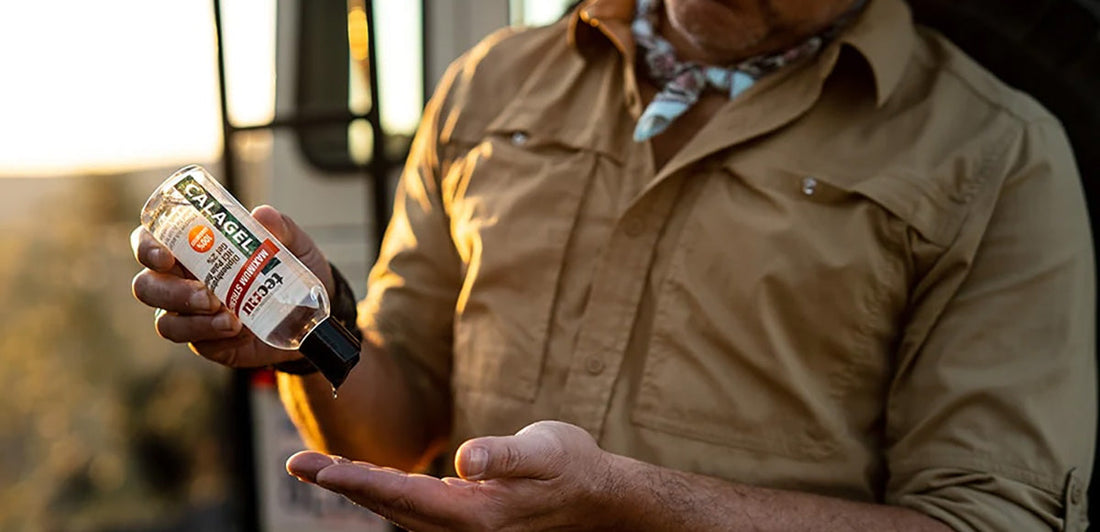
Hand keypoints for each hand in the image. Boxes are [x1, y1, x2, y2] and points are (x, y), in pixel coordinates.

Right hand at [131, 205, 333, 366]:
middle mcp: (182, 281)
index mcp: (192, 249)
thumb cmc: (292, 273)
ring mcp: (191, 315)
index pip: (150, 242)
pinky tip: (238, 330)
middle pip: (147, 286)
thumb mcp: (294, 246)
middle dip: (170, 291)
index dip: (147, 248)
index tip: (166, 256)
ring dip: (193, 320)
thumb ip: (280, 228)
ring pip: (165, 321)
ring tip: (229, 317)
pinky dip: (213, 335)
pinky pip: (195, 342)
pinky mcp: (206, 341)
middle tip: (208, 295)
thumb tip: (262, 215)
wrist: (311, 316)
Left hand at [286, 420, 619, 530]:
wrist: (600, 497)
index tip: (317, 466)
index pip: (403, 496)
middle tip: (299, 463)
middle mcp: (464, 529)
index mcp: (477, 514)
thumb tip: (466, 460)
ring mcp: (465, 530)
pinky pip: (413, 510)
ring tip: (321, 468)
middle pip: (389, 508)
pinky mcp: (467, 521)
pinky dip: (384, 494)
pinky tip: (368, 482)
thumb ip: (506, 455)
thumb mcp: (547, 451)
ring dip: (358, 490)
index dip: (358, 480)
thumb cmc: (573, 467)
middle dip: (343, 484)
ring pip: (397, 512)